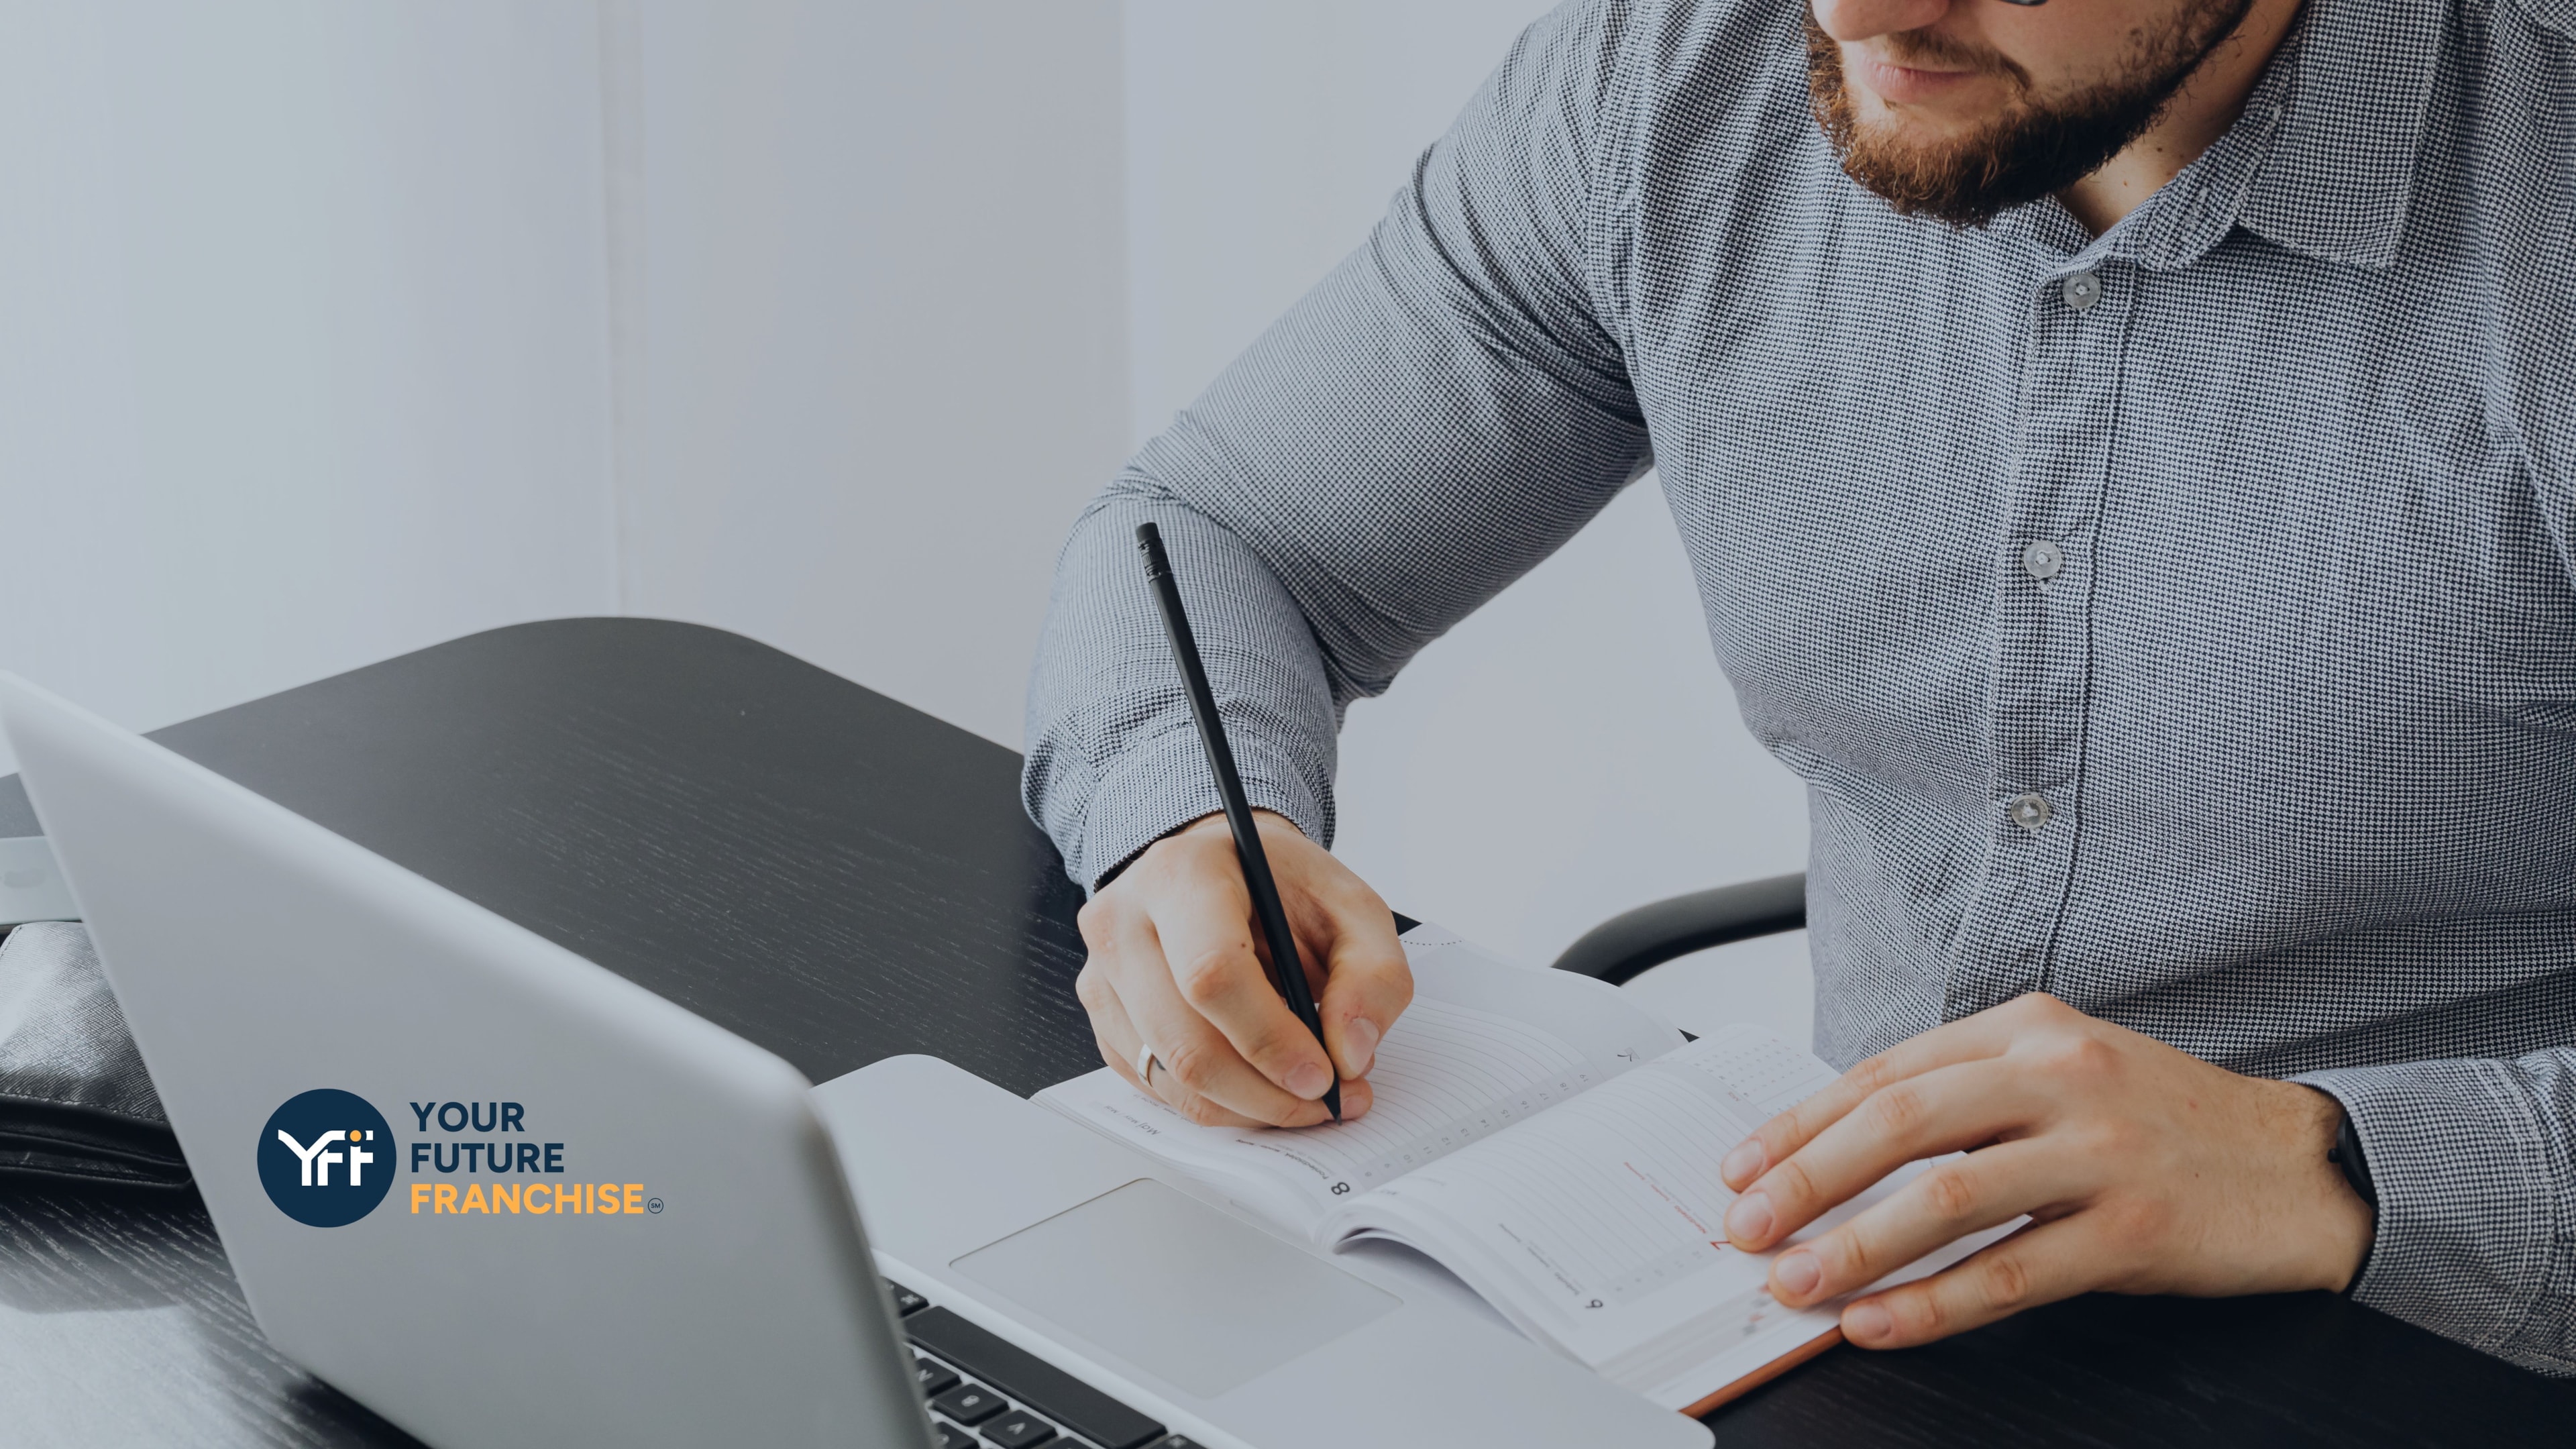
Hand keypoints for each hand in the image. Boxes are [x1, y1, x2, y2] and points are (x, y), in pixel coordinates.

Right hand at [1074, 810, 1410, 1126]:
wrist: (1220, 870)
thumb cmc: (1280, 886)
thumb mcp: (1352, 907)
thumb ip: (1373, 974)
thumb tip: (1350, 1054)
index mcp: (1181, 875)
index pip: (1211, 974)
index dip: (1271, 1040)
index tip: (1324, 1074)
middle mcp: (1122, 922)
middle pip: (1185, 1043)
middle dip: (1267, 1093)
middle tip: (1329, 1100)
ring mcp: (1102, 975)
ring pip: (1170, 1078)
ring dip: (1248, 1108)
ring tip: (1304, 1096)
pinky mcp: (1103, 1020)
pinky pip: (1157, 1088)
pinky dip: (1218, 1103)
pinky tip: (1259, 1083)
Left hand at [1718, 992, 2373, 1348]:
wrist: (2300, 1165)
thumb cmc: (2160, 1123)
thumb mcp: (2061, 1073)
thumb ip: (1964, 1097)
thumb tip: (1838, 1154)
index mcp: (2026, 1030)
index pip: (1884, 1073)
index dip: (1801, 1124)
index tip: (1741, 1168)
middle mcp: (2057, 1077)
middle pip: (1900, 1123)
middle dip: (1806, 1179)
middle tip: (1746, 1228)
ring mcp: (2098, 1151)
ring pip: (1946, 1198)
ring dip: (1855, 1246)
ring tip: (1797, 1283)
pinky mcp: (2133, 1228)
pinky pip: (2010, 1273)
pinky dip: (1934, 1304)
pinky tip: (1881, 1322)